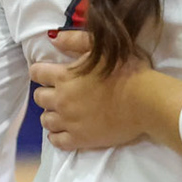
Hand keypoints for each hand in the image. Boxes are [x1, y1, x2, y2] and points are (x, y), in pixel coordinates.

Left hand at [30, 31, 152, 151]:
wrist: (146, 101)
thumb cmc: (127, 70)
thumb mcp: (102, 47)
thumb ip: (75, 40)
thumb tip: (53, 39)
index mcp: (64, 76)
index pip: (36, 73)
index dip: (41, 72)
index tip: (49, 73)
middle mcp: (62, 99)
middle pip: (39, 98)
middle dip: (46, 93)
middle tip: (60, 92)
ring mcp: (69, 122)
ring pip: (45, 121)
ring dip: (51, 114)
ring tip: (64, 112)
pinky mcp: (80, 139)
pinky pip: (57, 141)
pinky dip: (56, 135)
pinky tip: (65, 130)